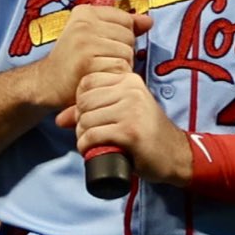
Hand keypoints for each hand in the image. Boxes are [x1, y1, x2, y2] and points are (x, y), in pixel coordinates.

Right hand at [27, 3, 142, 112]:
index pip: (126, 20)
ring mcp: (84, 41)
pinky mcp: (87, 60)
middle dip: (122, 54)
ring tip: (100, 71)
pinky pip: (120, 68)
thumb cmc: (72, 62)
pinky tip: (100, 80)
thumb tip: (148, 22)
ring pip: (126, 53)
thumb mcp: (93, 36)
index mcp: (85, 12)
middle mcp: (83, 23)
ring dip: (120, 68)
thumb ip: (121, 27)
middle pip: (129, 37)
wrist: (46, 84)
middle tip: (101, 63)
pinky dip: (114, 78)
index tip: (103, 48)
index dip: (121, 39)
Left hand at [60, 58, 192, 183]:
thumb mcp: (123, 114)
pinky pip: (93, 135)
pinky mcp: (130, 131)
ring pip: (86, 119)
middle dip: (80, 121)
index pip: (87, 82)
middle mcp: (131, 90)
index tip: (89, 117)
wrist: (175, 155)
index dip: (80, 102)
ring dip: (82, 136)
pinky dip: (86, 146)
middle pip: (84, 101)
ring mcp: (131, 110)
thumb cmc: (146, 134)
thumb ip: (94, 110)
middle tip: (89, 135)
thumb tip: (59, 119)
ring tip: (92, 144)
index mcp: (129, 80)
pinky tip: (92, 151)